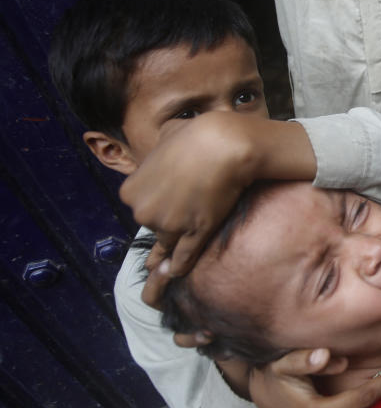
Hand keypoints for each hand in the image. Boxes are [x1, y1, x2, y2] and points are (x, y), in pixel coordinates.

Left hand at [120, 112, 314, 306]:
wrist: (223, 144)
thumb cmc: (195, 134)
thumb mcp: (164, 136)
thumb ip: (159, 151)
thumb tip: (166, 147)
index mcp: (130, 191)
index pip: (142, 205)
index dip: (158, 202)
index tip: (172, 197)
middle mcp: (144, 212)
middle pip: (154, 224)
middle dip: (168, 220)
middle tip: (187, 208)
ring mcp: (170, 226)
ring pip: (170, 241)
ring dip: (176, 244)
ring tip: (173, 256)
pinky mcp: (195, 233)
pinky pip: (184, 256)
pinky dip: (180, 266)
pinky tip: (177, 273)